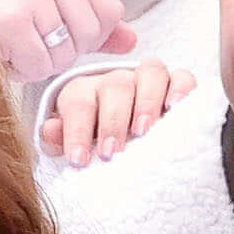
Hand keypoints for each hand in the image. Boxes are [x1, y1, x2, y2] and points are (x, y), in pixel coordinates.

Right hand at [0, 0, 132, 89]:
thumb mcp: (44, 3)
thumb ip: (90, 20)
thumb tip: (133, 41)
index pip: (109, 11)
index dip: (88, 35)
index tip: (54, 31)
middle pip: (91, 34)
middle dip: (62, 51)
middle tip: (26, 39)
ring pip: (66, 54)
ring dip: (38, 63)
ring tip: (10, 42)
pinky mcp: (13, 19)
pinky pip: (40, 65)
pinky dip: (20, 70)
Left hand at [41, 59, 189, 165]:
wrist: (122, 134)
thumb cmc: (97, 142)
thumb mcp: (74, 143)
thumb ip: (61, 138)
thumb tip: (50, 131)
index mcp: (86, 93)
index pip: (79, 103)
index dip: (77, 131)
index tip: (79, 160)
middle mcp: (117, 81)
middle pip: (115, 86)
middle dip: (112, 122)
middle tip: (111, 153)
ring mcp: (147, 80)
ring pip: (151, 73)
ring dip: (146, 103)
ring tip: (143, 132)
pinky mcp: (176, 84)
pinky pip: (182, 77)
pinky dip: (181, 89)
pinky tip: (176, 108)